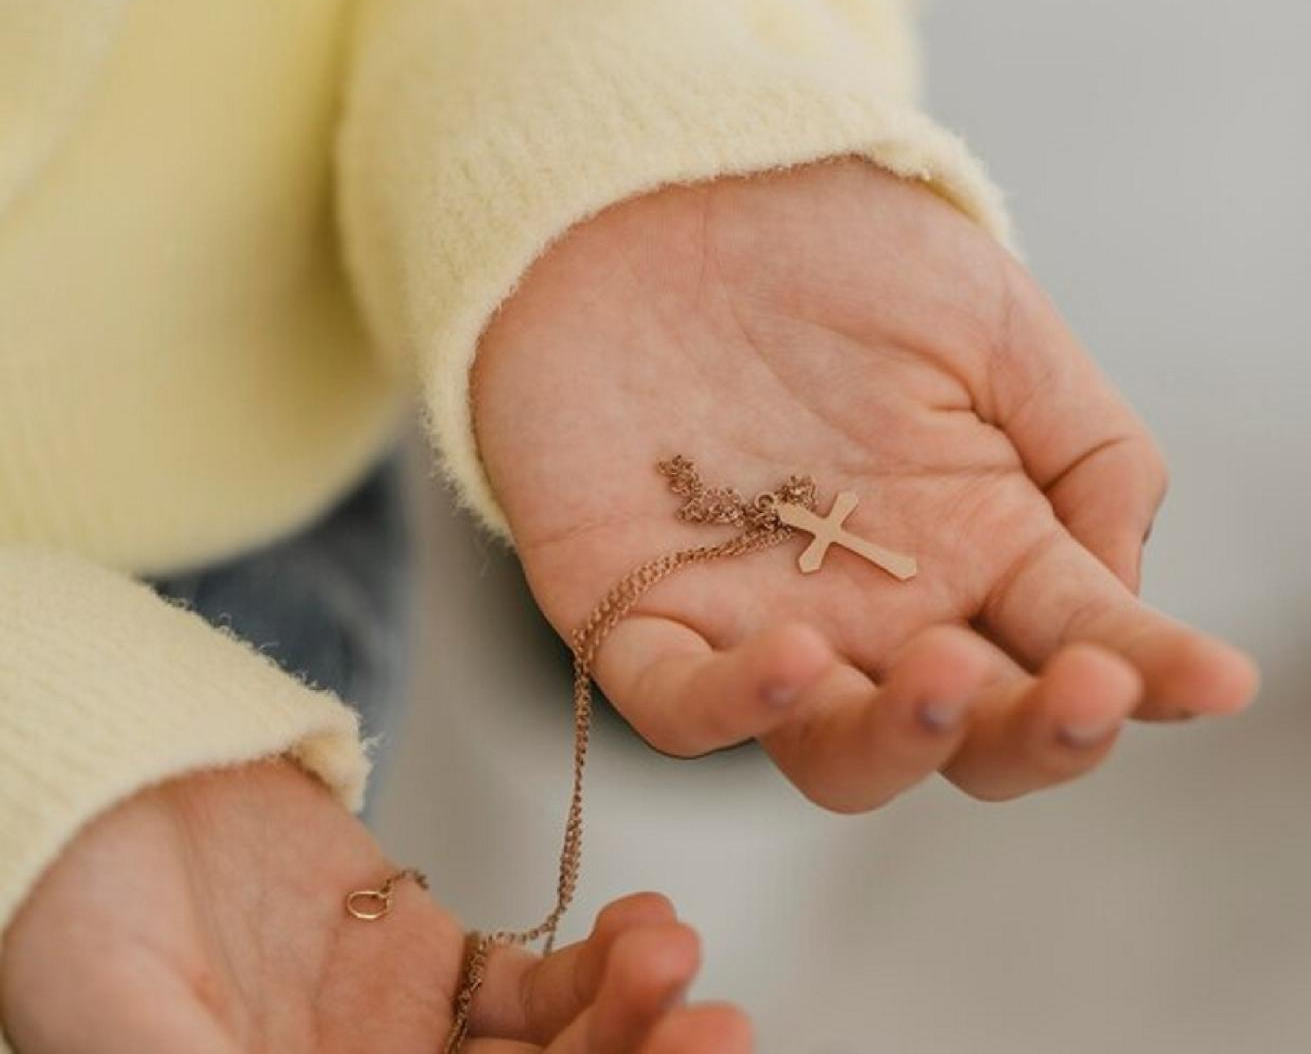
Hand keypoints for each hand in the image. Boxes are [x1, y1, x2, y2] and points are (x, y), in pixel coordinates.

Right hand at [0, 761, 749, 1053]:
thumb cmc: (76, 921)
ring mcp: (407, 1050)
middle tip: (713, 1032)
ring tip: (674, 954)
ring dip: (628, 1014)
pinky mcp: (431, 967)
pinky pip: (535, 986)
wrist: (95, 802)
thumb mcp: (137, 1028)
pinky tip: (647, 925)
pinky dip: (600, 961)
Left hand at [474, 159, 1257, 811]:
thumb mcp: (997, 328)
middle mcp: (887, 612)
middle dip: (1037, 735)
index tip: (1221, 681)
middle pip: (973, 739)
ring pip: (842, 754)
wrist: (675, 187)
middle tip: (1082, 686)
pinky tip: (795, 657)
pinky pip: (682, 703)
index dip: (1155, 677)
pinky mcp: (641, 613)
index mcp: (986, 548)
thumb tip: (1124, 594)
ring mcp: (768, 625)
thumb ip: (1089, 456)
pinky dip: (735, 706)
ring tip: (947, 674)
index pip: (1084, 642)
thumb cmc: (842, 252)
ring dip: (905, 738)